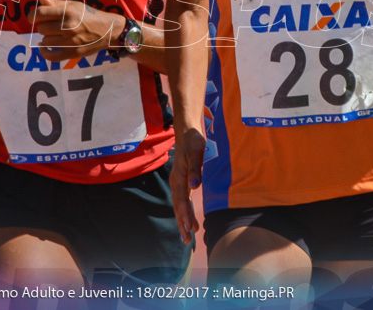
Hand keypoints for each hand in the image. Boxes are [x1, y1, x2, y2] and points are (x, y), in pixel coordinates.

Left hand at [28, 0, 118, 61]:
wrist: (109, 30)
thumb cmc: (89, 15)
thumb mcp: (74, 5)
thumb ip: (56, 2)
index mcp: (68, 12)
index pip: (39, 14)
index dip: (32, 16)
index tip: (33, 17)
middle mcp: (69, 26)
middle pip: (41, 28)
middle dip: (44, 26)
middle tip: (52, 25)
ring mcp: (71, 41)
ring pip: (45, 41)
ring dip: (47, 38)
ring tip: (55, 34)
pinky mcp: (74, 53)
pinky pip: (51, 56)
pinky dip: (45, 52)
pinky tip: (44, 47)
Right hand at [169, 129, 204, 243]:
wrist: (187, 132)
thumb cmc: (193, 141)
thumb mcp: (196, 152)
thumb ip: (195, 169)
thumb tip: (195, 186)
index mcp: (179, 176)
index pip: (181, 200)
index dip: (185, 215)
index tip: (189, 228)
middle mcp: (176, 181)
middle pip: (178, 206)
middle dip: (182, 224)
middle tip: (186, 240)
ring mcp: (178, 182)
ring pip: (179, 205)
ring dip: (183, 220)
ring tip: (187, 236)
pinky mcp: (182, 181)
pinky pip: (182, 200)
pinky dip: (185, 212)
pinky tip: (189, 221)